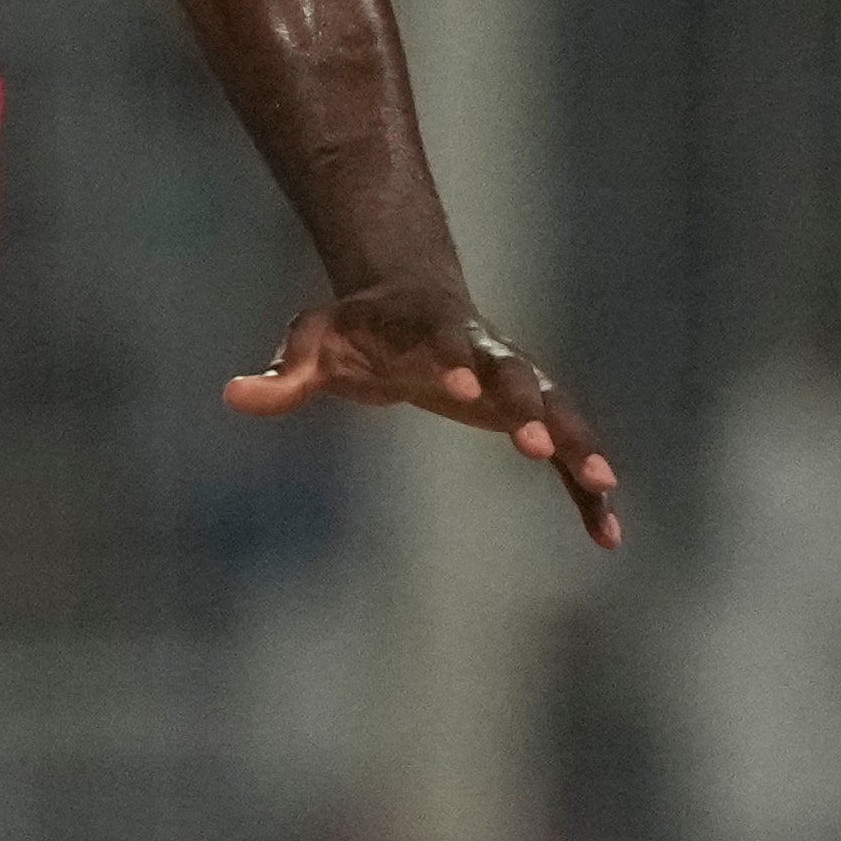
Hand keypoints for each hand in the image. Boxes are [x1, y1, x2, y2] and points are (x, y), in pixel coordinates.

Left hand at [225, 285, 621, 549]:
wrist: (410, 306)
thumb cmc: (356, 330)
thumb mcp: (313, 341)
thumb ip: (282, 372)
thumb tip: (234, 395)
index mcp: (429, 327)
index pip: (443, 340)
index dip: (453, 361)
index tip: (463, 390)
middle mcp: (485, 350)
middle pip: (514, 372)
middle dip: (525, 405)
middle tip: (535, 442)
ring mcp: (514, 382)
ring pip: (556, 410)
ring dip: (577, 444)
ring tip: (603, 486)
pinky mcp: (528, 417)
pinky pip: (566, 455)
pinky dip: (585, 489)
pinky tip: (606, 534)